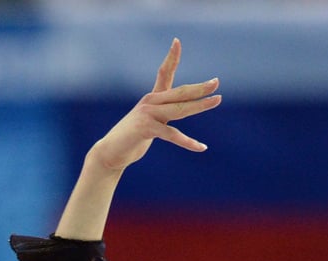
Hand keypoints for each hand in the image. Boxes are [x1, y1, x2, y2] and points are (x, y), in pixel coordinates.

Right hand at [55, 38, 220, 239]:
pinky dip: (188, 142)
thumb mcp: (150, 122)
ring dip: (200, 105)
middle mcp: (151, 102)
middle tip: (216, 82)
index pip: (163, 73)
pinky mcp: (147, 129)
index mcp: (152, 99)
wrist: (111, 152)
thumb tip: (178, 110)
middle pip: (180, 92)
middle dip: (200, 87)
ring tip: (216, 100)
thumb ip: (163, 114)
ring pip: (180, 109)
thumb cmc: (131, 138)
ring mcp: (149, 114)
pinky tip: (201, 147)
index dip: (171, 57)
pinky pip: (173, 135)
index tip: (177, 41)